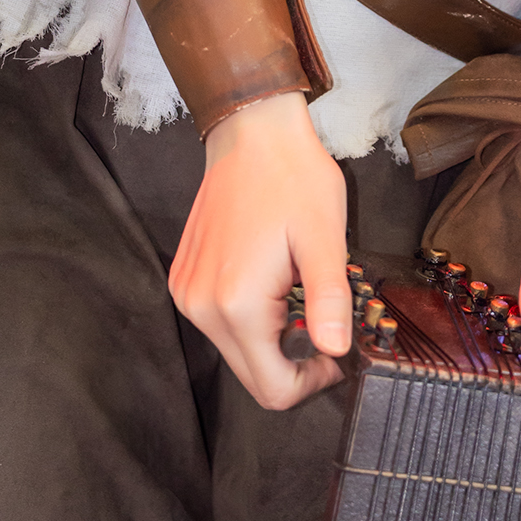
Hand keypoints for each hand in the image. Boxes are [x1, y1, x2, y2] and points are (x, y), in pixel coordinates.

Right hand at [170, 92, 353, 410]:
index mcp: (237, 304)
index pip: (272, 389)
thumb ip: (329, 299)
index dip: (311, 383)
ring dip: (271, 338)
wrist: (251, 131)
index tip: (336, 350)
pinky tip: (270, 278)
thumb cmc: (293, 178)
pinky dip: (250, 317)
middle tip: (322, 319)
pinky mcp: (184, 279)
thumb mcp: (325, 237)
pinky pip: (220, 323)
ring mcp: (187, 293)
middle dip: (292, 362)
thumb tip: (336, 351)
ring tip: (295, 289)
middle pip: (252, 376)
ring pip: (236, 352)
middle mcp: (201, 307)